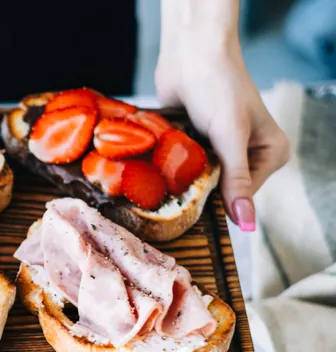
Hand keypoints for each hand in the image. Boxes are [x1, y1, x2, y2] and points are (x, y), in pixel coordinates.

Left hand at [155, 37, 289, 230]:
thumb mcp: (231, 135)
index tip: (188, 200)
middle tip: (171, 183)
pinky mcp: (194, 142)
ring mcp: (219, 148)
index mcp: (270, 154)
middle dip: (194, 186)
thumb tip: (247, 224)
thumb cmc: (219, 85)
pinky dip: (168, 163)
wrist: (191, 51)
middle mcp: (247, 154)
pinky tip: (156, 163)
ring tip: (162, 170)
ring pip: (196, 178)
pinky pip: (181, 164)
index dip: (215, 199)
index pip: (240, 196)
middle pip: (217, 189)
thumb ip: (236, 179)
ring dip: (178, 175)